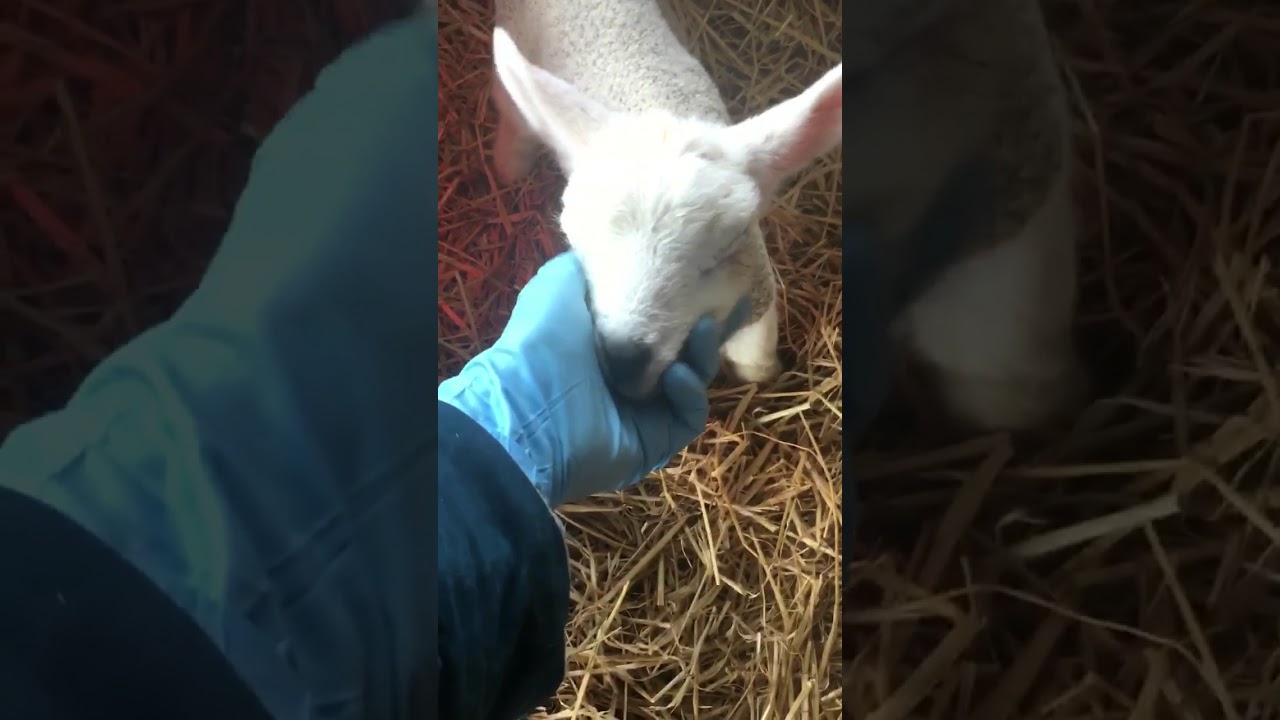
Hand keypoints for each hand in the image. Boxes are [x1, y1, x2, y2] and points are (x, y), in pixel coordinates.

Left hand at [438, 252, 748, 506]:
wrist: (531, 414)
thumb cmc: (542, 343)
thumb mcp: (558, 284)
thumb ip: (588, 266)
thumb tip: (617, 252)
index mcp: (602, 341)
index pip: (652, 320)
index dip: (676, 300)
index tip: (696, 278)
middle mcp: (623, 375)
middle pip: (678, 348)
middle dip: (697, 327)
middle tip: (710, 306)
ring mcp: (642, 411)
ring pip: (690, 380)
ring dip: (699, 355)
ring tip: (700, 331)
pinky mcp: (656, 441)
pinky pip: (688, 416)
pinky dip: (689, 393)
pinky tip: (676, 375)